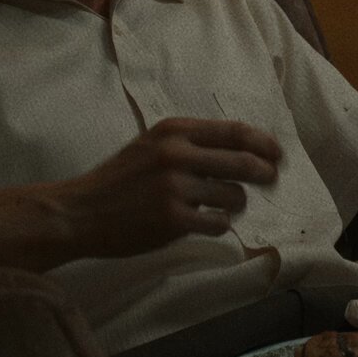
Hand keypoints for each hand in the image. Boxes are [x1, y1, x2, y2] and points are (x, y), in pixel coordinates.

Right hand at [57, 117, 280, 258]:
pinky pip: (218, 223)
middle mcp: (176, 155)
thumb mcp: (151, 145)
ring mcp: (175, 188)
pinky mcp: (173, 220)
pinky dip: (219, 225)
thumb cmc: (118, 180)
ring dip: (235, 203)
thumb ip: (190, 144)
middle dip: (265, 172)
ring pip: (234, 196)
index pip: (234, 131)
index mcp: (173, 131)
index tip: (277, 153)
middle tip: (271, 179)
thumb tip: (242, 150)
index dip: (263, 142)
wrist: (80, 211)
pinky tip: (206, 223)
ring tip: (221, 206)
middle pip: (243, 162)